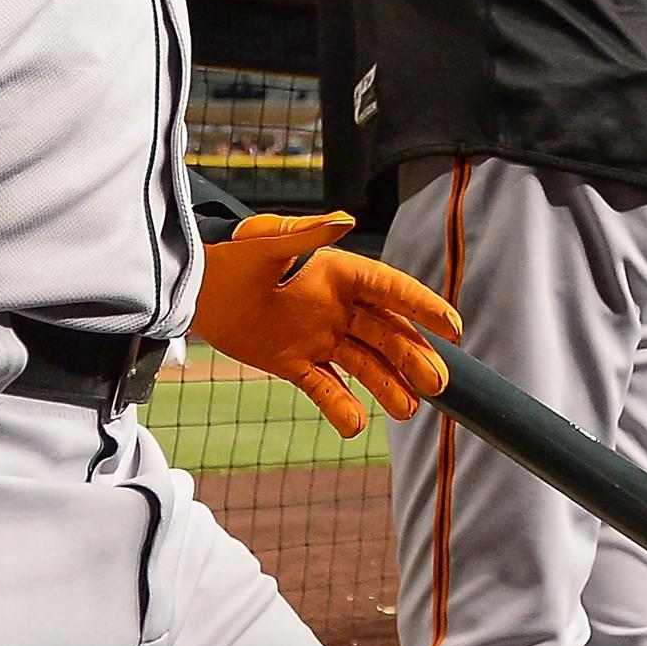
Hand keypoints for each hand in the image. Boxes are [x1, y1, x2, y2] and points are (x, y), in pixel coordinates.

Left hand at [188, 211, 462, 438]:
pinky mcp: (295, 362)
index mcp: (339, 273)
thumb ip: (306, 235)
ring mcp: (318, 336)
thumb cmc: (230, 256)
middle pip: (386, 334)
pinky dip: (340, 406)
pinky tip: (355, 425)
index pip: (391, 290)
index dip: (424, 307)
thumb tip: (346, 220)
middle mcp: (337, 307)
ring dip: (387, 386)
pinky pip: (325, 387)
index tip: (453, 326)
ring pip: (363, 364)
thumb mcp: (266, 244)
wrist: (193, 292)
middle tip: (437, 383)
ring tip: (407, 410)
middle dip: (413, 357)